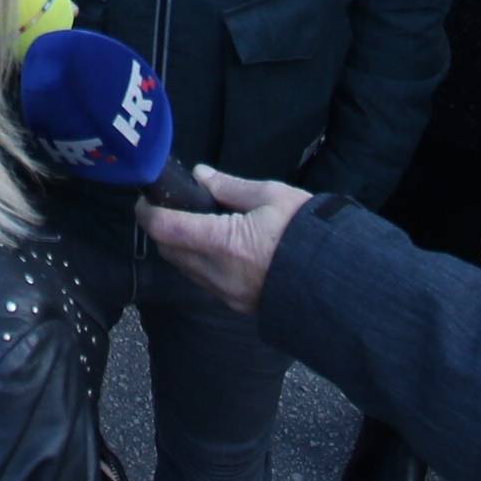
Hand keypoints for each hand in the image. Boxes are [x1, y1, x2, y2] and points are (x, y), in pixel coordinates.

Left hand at [136, 168, 309, 316]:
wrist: (335, 278)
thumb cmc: (304, 232)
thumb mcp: (269, 196)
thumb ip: (229, 187)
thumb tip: (200, 176)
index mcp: (224, 243)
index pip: (167, 229)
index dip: (148, 212)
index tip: (145, 198)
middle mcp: (218, 274)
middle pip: (169, 251)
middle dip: (161, 229)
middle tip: (167, 205)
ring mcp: (226, 294)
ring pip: (184, 269)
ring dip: (177, 247)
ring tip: (190, 223)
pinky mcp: (236, 305)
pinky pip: (203, 282)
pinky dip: (196, 262)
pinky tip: (211, 245)